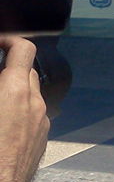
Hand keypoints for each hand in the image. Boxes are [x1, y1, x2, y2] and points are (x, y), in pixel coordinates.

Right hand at [0, 36, 49, 181]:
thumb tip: (3, 82)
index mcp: (15, 90)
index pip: (23, 48)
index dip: (9, 40)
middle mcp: (35, 103)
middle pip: (27, 71)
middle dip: (7, 68)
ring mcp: (41, 123)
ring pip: (30, 95)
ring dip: (12, 91)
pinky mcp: (39, 141)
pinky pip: (31, 116)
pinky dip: (16, 112)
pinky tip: (0, 125)